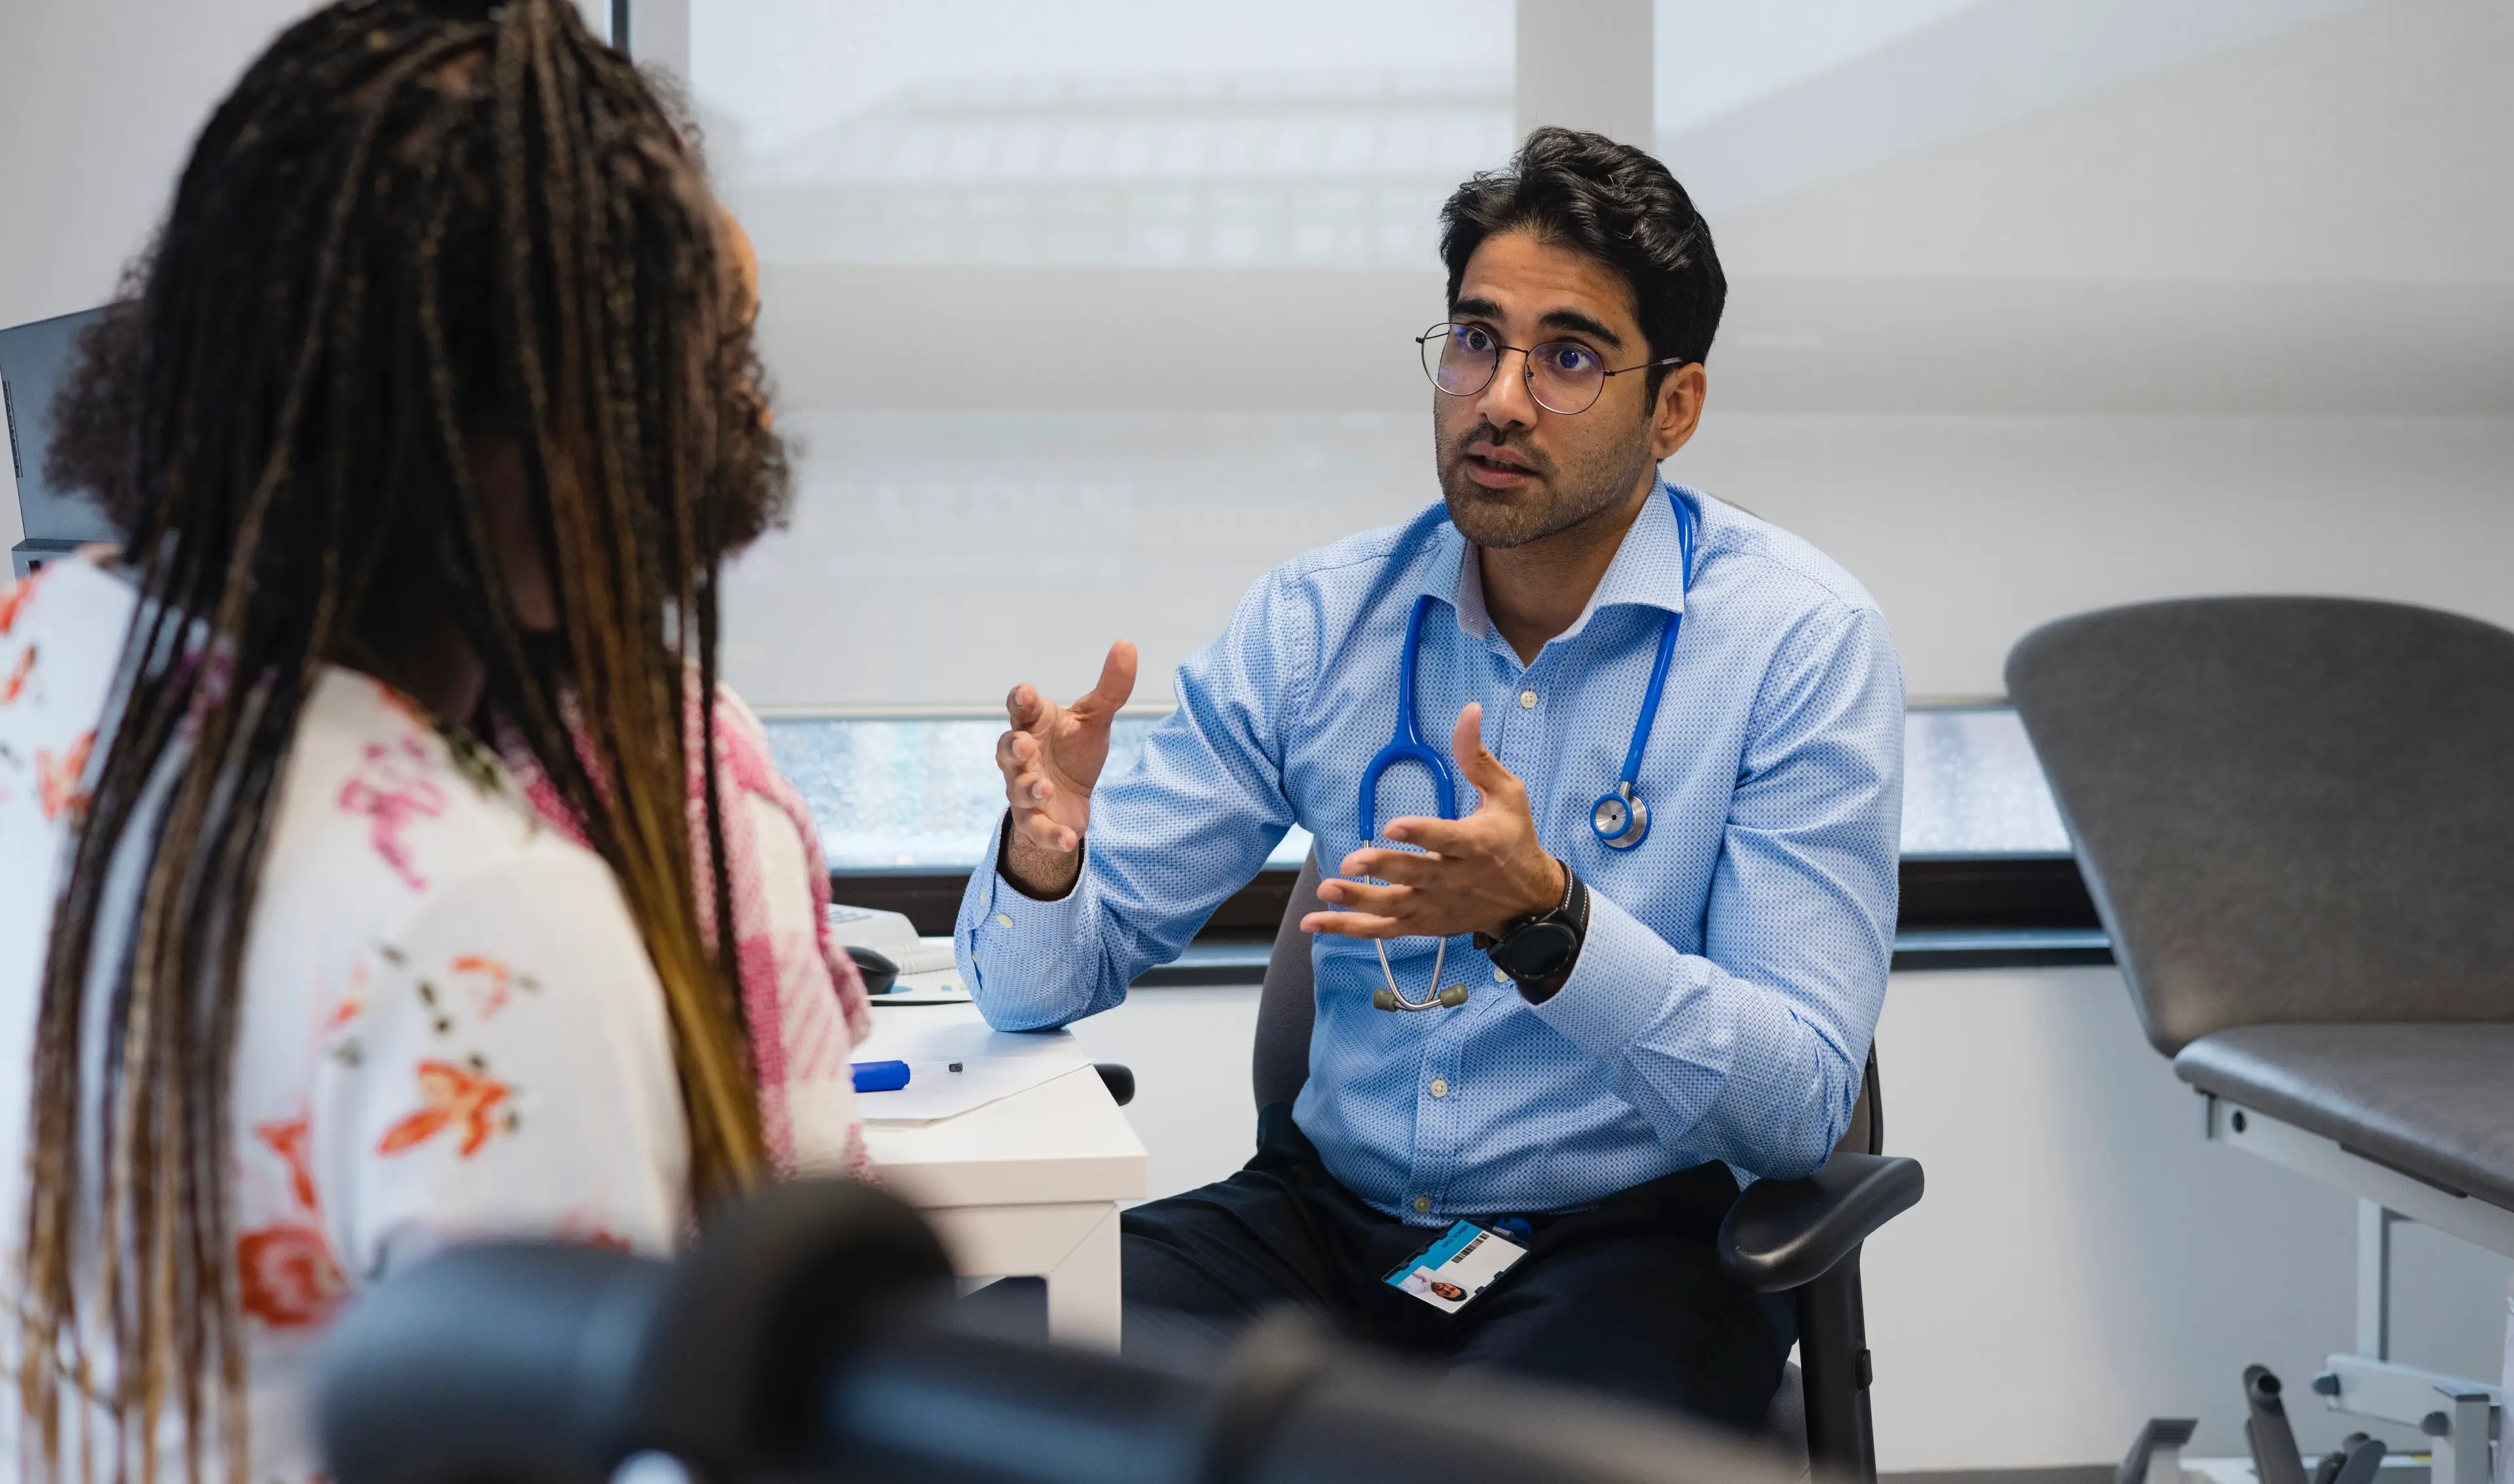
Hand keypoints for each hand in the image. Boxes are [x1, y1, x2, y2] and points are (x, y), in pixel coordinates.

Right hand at [996, 640, 1137, 895]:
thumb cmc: (1074, 750)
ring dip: (1029, 789)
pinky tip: (1069, 840)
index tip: (1026, 693)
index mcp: (1034, 725)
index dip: (1020, 700)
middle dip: (1014, 748)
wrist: (1071, 798)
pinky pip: (1037, 830)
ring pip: (1017, 790)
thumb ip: (1111, 687)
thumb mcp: (1095, 719)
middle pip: (1007, 749)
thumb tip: (1127, 643)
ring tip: (1044, 787)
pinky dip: (1051, 836)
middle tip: (1026, 746)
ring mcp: (1024, 790)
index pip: (1020, 708)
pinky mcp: (1034, 822)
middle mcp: (1022, 758)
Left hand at [1302, 702, 1564, 940]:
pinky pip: (1382, 931)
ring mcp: (1436, 905)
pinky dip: (1348, 929)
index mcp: (1476, 844)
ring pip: (1394, 907)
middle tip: (1351, 861)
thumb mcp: (1508, 794)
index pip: (1445, 839)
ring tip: (1326, 890)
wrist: (1528, 900)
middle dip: (1383, 869)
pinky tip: (1316, 921)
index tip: (1392, 826)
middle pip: (1415, 875)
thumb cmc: (1515, 839)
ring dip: (1358, 902)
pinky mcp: (1423, 924)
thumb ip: (1477, 756)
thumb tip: (1468, 711)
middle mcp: (1455, 879)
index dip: (1420, 833)